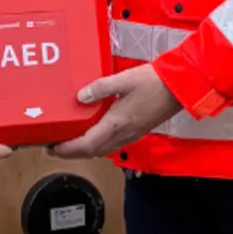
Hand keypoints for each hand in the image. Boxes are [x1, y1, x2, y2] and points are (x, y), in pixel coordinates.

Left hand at [49, 64, 181, 158]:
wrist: (180, 87)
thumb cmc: (154, 83)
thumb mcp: (123, 80)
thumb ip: (99, 88)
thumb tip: (80, 97)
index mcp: (117, 124)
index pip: (86, 145)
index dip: (67, 150)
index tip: (52, 147)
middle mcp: (123, 135)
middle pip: (92, 152)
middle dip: (72, 153)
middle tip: (56, 147)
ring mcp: (132, 135)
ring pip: (102, 150)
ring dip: (85, 150)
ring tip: (72, 142)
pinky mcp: (137, 131)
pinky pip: (113, 144)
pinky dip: (98, 144)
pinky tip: (94, 133)